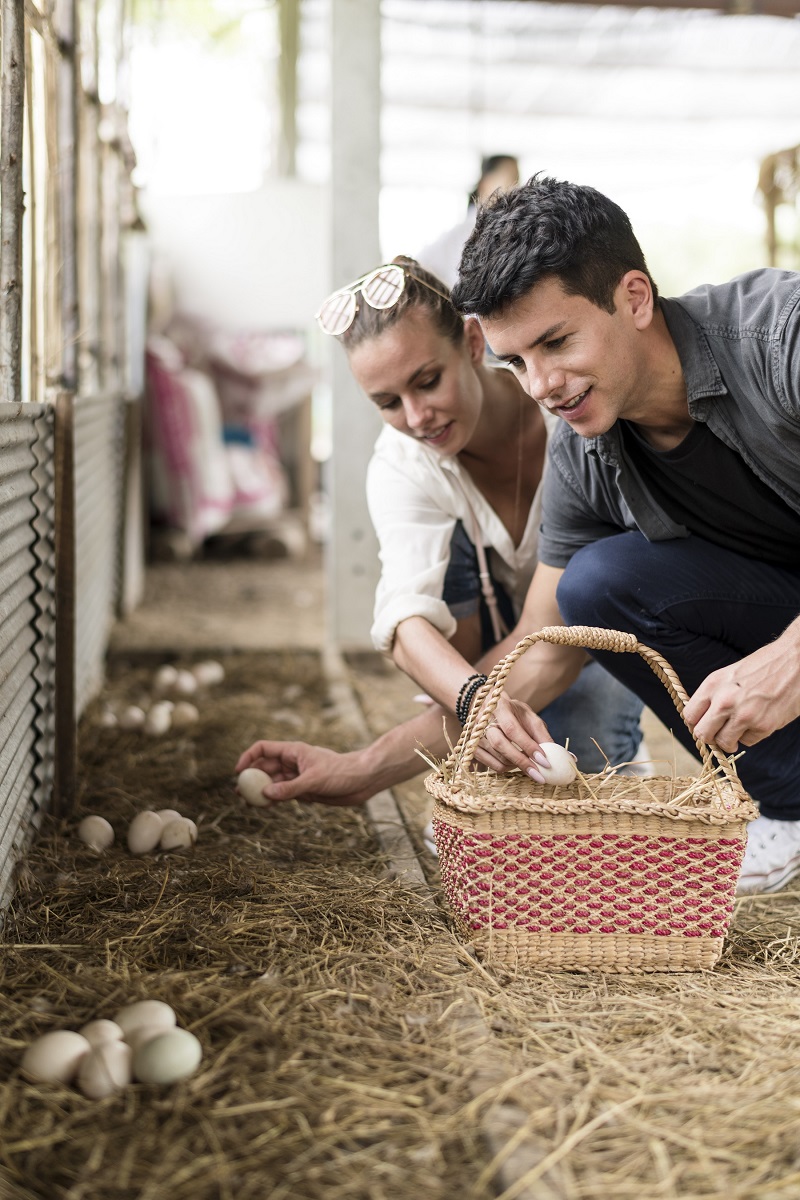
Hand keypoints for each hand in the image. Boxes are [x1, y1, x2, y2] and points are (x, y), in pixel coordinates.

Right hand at [234, 740, 374, 806]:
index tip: (238, 772)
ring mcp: (297, 776)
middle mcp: (293, 763)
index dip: (248, 758)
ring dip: (260, 791)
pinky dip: (273, 799)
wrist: (363, 781)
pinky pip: (283, 794)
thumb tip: (266, 795)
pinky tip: (266, 806)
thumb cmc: (341, 773)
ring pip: (273, 783)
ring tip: (248, 803)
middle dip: (251, 778)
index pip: (263, 749)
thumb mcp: (314, 780)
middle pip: (265, 767)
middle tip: (239, 793)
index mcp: (293, 751)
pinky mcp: (304, 790)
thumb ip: (290, 788)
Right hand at [470, 691, 553, 779]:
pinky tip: (515, 763)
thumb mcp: (528, 715)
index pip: (512, 729)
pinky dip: (506, 768)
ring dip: (516, 766)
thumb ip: (541, 733)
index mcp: (500, 707)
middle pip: (500, 745)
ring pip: (497, 758)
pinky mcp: (472, 748)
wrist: (486, 705)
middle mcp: (483, 721)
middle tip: (539, 775)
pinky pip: (491, 766)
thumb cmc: (512, 712)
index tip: (544, 761)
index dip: (528, 746)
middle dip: (522, 762)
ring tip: (528, 764)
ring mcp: (475, 735)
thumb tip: (559, 754)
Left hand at [683, 637, 799, 751]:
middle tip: (719, 732)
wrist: (795, 661)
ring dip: (730, 739)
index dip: (696, 723)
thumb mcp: (729, 674)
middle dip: (709, 736)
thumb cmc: (763, 666)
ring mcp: (744, 715)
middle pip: (702, 734)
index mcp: (713, 684)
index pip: (689, 715)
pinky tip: (759, 720)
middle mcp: (724, 701)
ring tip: (739, 728)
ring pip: (723, 743)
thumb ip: (714, 695)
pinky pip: (748, 742)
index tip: (704, 724)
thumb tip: (702, 719)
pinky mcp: (763, 726)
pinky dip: (751, 735)